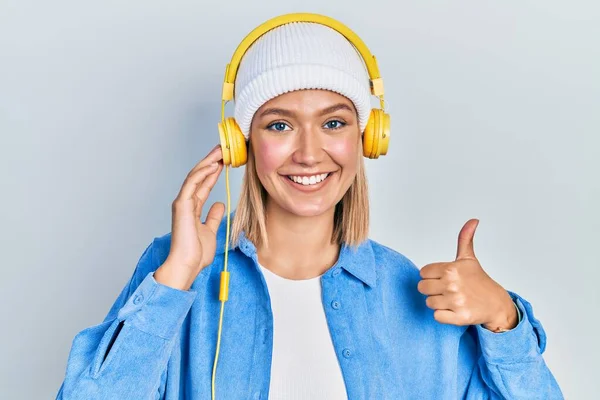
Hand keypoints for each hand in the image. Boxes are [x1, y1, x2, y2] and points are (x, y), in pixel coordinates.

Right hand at [154, 144, 224, 290]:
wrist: (187, 264)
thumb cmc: (196, 253)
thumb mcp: (211, 231)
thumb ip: (213, 217)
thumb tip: (219, 204)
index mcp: (192, 208)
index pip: (204, 185)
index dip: (213, 172)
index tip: (224, 161)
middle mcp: (186, 202)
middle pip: (199, 176)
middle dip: (211, 161)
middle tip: (223, 149)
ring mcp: (182, 202)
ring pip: (195, 176)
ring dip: (208, 162)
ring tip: (220, 151)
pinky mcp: (181, 205)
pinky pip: (192, 184)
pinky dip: (202, 173)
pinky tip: (213, 164)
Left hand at [417, 219, 517, 330]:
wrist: (496, 304)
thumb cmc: (479, 281)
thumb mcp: (469, 259)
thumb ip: (465, 239)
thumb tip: (473, 220)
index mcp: (450, 269)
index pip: (423, 273)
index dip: (431, 276)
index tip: (443, 278)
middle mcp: (452, 284)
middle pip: (422, 288)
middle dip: (432, 290)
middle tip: (447, 290)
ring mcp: (455, 301)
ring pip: (429, 302)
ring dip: (438, 303)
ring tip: (452, 300)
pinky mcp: (458, 317)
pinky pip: (436, 316)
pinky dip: (443, 315)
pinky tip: (453, 310)